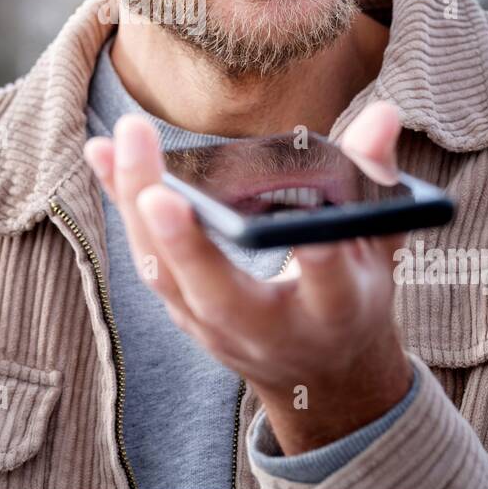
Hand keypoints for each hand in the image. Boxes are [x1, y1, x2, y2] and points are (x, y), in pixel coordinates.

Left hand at [82, 101, 413, 455]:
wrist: (319, 374)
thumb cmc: (351, 294)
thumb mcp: (380, 246)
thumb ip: (377, 181)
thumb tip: (384, 113)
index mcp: (334, 313)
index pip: (330, 290)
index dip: (324, 264)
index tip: (314, 236)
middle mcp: (268, 328)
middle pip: (220, 292)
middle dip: (188, 247)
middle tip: (160, 195)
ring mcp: (216, 325)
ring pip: (167, 273)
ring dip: (136, 207)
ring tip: (117, 142)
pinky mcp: (183, 311)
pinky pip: (146, 256)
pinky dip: (122, 204)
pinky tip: (103, 152)